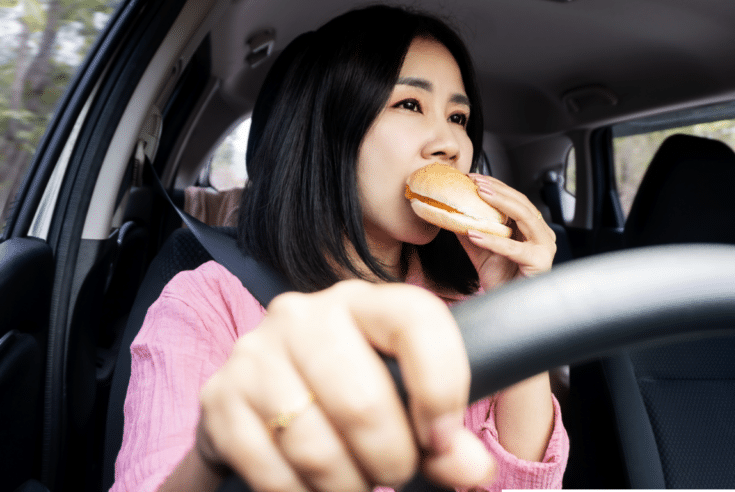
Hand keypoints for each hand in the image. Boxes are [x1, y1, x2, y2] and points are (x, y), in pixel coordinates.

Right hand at [194, 280, 495, 491]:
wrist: (265, 400)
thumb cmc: (349, 395)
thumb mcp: (403, 405)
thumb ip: (443, 439)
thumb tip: (472, 470)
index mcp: (361, 302)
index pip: (416, 320)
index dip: (442, 387)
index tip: (444, 438)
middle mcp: (303, 315)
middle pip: (363, 402)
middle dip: (392, 460)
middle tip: (394, 472)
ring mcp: (256, 352)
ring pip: (316, 448)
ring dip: (347, 486)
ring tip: (354, 480)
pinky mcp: (220, 396)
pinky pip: (271, 472)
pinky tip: (312, 485)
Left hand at [458, 173, 556, 289]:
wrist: (509, 307)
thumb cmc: (501, 279)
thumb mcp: (480, 249)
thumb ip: (470, 229)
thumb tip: (449, 213)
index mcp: (531, 228)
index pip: (515, 199)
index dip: (496, 186)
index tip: (474, 177)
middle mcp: (542, 234)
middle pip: (522, 203)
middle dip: (497, 189)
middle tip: (475, 181)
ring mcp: (544, 247)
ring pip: (525, 218)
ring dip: (500, 204)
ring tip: (478, 195)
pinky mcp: (540, 262)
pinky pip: (514, 248)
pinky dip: (493, 240)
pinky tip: (474, 234)